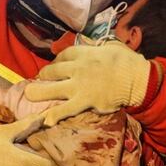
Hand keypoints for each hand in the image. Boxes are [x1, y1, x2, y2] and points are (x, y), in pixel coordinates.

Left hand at [23, 41, 151, 126]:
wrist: (138, 80)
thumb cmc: (128, 62)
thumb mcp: (112, 46)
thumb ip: (99, 47)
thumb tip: (95, 46)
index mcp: (85, 54)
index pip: (64, 55)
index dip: (56, 60)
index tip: (53, 65)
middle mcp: (78, 69)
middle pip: (54, 70)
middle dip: (44, 75)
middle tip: (38, 79)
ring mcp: (79, 86)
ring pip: (53, 89)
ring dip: (38, 92)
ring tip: (28, 94)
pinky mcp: (85, 101)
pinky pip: (66, 109)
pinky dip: (55, 115)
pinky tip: (45, 120)